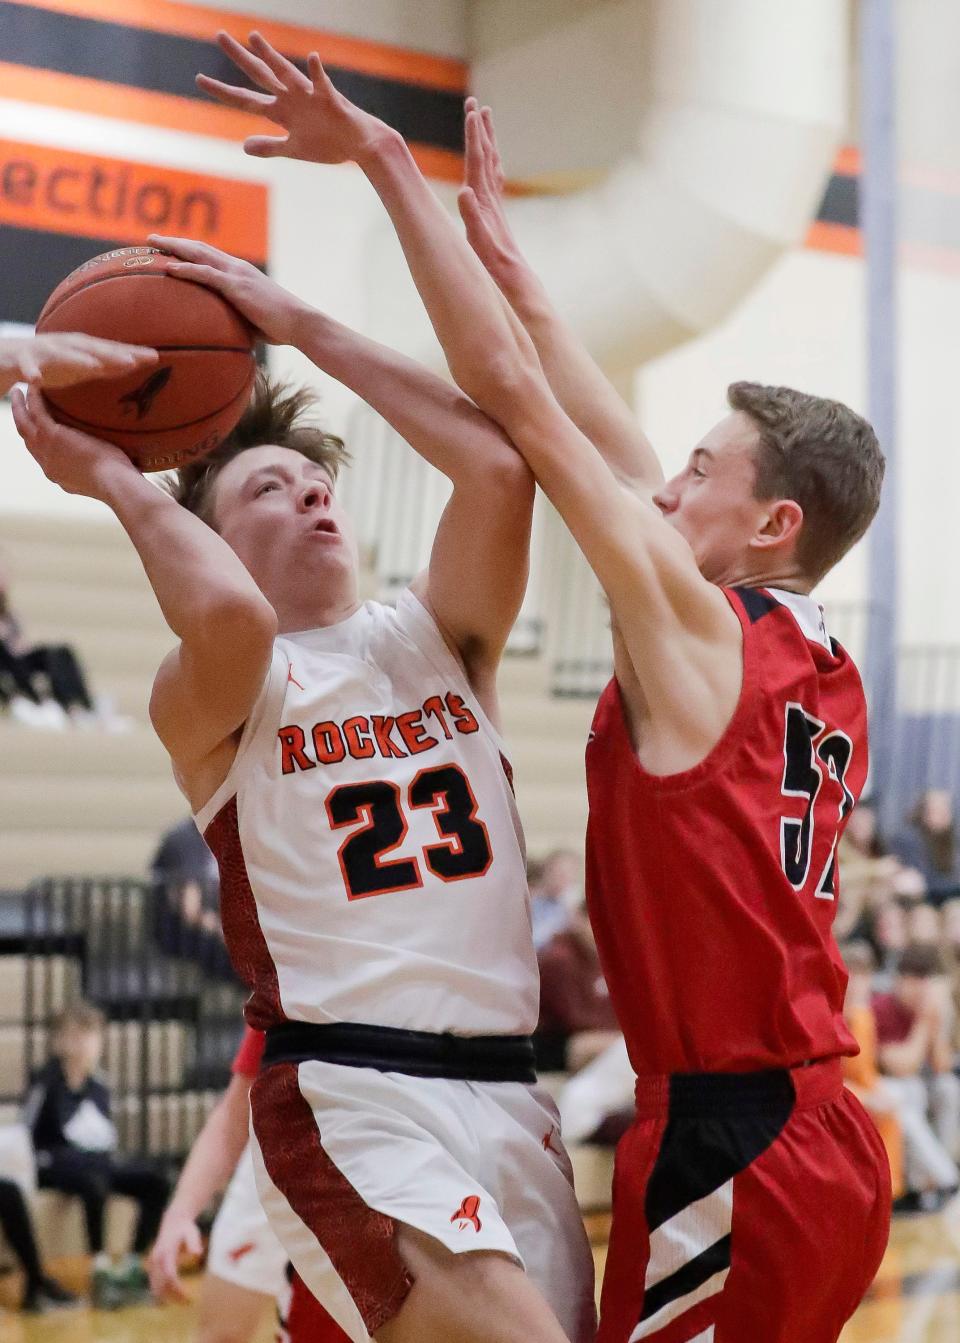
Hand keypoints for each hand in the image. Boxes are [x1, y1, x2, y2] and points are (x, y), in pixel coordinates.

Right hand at [0, 333, 156, 394]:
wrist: (9, 356)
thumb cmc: (50, 362)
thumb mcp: (81, 367)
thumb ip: (104, 367)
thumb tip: (133, 366)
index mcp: (82, 348)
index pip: (111, 351)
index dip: (131, 353)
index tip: (155, 358)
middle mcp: (66, 345)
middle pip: (93, 349)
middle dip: (112, 354)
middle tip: (133, 361)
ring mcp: (44, 350)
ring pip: (63, 355)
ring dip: (77, 359)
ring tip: (94, 366)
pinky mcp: (23, 359)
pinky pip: (28, 367)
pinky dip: (32, 372)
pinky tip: (36, 380)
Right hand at [11, 386, 139, 499]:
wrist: (114, 483)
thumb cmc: (119, 481)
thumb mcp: (102, 478)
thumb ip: (98, 469)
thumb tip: (111, 462)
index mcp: (59, 475)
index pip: (42, 455)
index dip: (37, 440)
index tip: (38, 427)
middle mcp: (48, 464)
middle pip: (28, 439)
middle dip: (22, 421)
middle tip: (20, 405)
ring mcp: (47, 450)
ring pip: (25, 424)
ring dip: (20, 407)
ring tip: (18, 392)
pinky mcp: (53, 436)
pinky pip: (37, 411)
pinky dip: (34, 398)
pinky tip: (34, 386)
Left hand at [148, 234, 307, 344]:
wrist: (299, 323)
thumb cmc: (279, 327)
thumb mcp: (252, 319)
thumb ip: (235, 319)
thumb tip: (220, 334)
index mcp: (240, 273)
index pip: (209, 256)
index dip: (188, 250)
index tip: (169, 248)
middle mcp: (236, 267)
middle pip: (199, 248)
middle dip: (175, 242)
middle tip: (152, 239)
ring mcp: (236, 274)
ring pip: (199, 254)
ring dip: (175, 248)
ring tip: (153, 244)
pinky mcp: (237, 286)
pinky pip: (206, 274)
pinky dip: (186, 269)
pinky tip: (170, 268)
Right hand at [148, 1210, 202, 1302]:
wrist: (172, 1221)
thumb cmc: (185, 1228)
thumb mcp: (192, 1232)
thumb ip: (194, 1242)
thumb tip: (198, 1253)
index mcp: (166, 1252)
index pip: (169, 1275)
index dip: (176, 1288)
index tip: (187, 1296)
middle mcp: (156, 1259)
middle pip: (161, 1284)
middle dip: (173, 1296)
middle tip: (188, 1303)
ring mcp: (152, 1263)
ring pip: (156, 1287)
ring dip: (167, 1297)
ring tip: (184, 1301)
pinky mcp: (152, 1266)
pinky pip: (155, 1284)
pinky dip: (163, 1292)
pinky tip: (175, 1296)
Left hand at [196, 31, 389, 164]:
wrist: (361, 144)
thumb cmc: (330, 144)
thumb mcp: (295, 149)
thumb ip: (270, 146)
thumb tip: (243, 146)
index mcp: (281, 111)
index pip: (245, 99)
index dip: (223, 91)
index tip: (199, 80)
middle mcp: (290, 98)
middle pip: (260, 75)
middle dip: (239, 58)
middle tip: (219, 35)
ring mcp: (309, 96)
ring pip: (286, 73)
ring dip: (271, 56)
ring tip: (254, 38)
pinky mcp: (330, 100)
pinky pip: (322, 83)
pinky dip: (316, 72)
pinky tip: (312, 58)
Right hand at [457, 100, 534, 303]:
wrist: (512, 278)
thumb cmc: (492, 264)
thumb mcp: (478, 241)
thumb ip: (472, 217)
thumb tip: (465, 192)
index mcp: (483, 200)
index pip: (477, 160)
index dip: (473, 136)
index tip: (471, 111)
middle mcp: (490, 197)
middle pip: (485, 155)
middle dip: (479, 129)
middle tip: (475, 103)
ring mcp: (494, 203)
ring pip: (490, 163)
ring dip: (487, 140)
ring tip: (484, 119)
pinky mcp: (494, 212)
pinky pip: (492, 179)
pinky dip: (490, 162)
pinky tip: (491, 160)